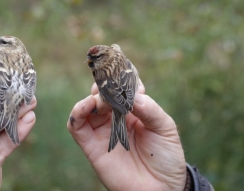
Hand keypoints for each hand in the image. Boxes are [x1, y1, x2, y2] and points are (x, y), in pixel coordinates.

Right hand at [67, 82, 185, 190]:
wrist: (160, 189)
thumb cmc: (166, 157)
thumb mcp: (165, 129)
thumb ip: (150, 109)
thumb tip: (132, 95)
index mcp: (134, 110)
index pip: (123, 87)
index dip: (121, 75)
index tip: (120, 65)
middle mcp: (116, 117)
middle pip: (103, 93)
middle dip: (105, 85)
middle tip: (111, 85)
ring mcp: (102, 130)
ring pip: (88, 106)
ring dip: (92, 97)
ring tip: (102, 100)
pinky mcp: (91, 145)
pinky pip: (76, 125)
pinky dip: (77, 112)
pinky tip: (88, 105)